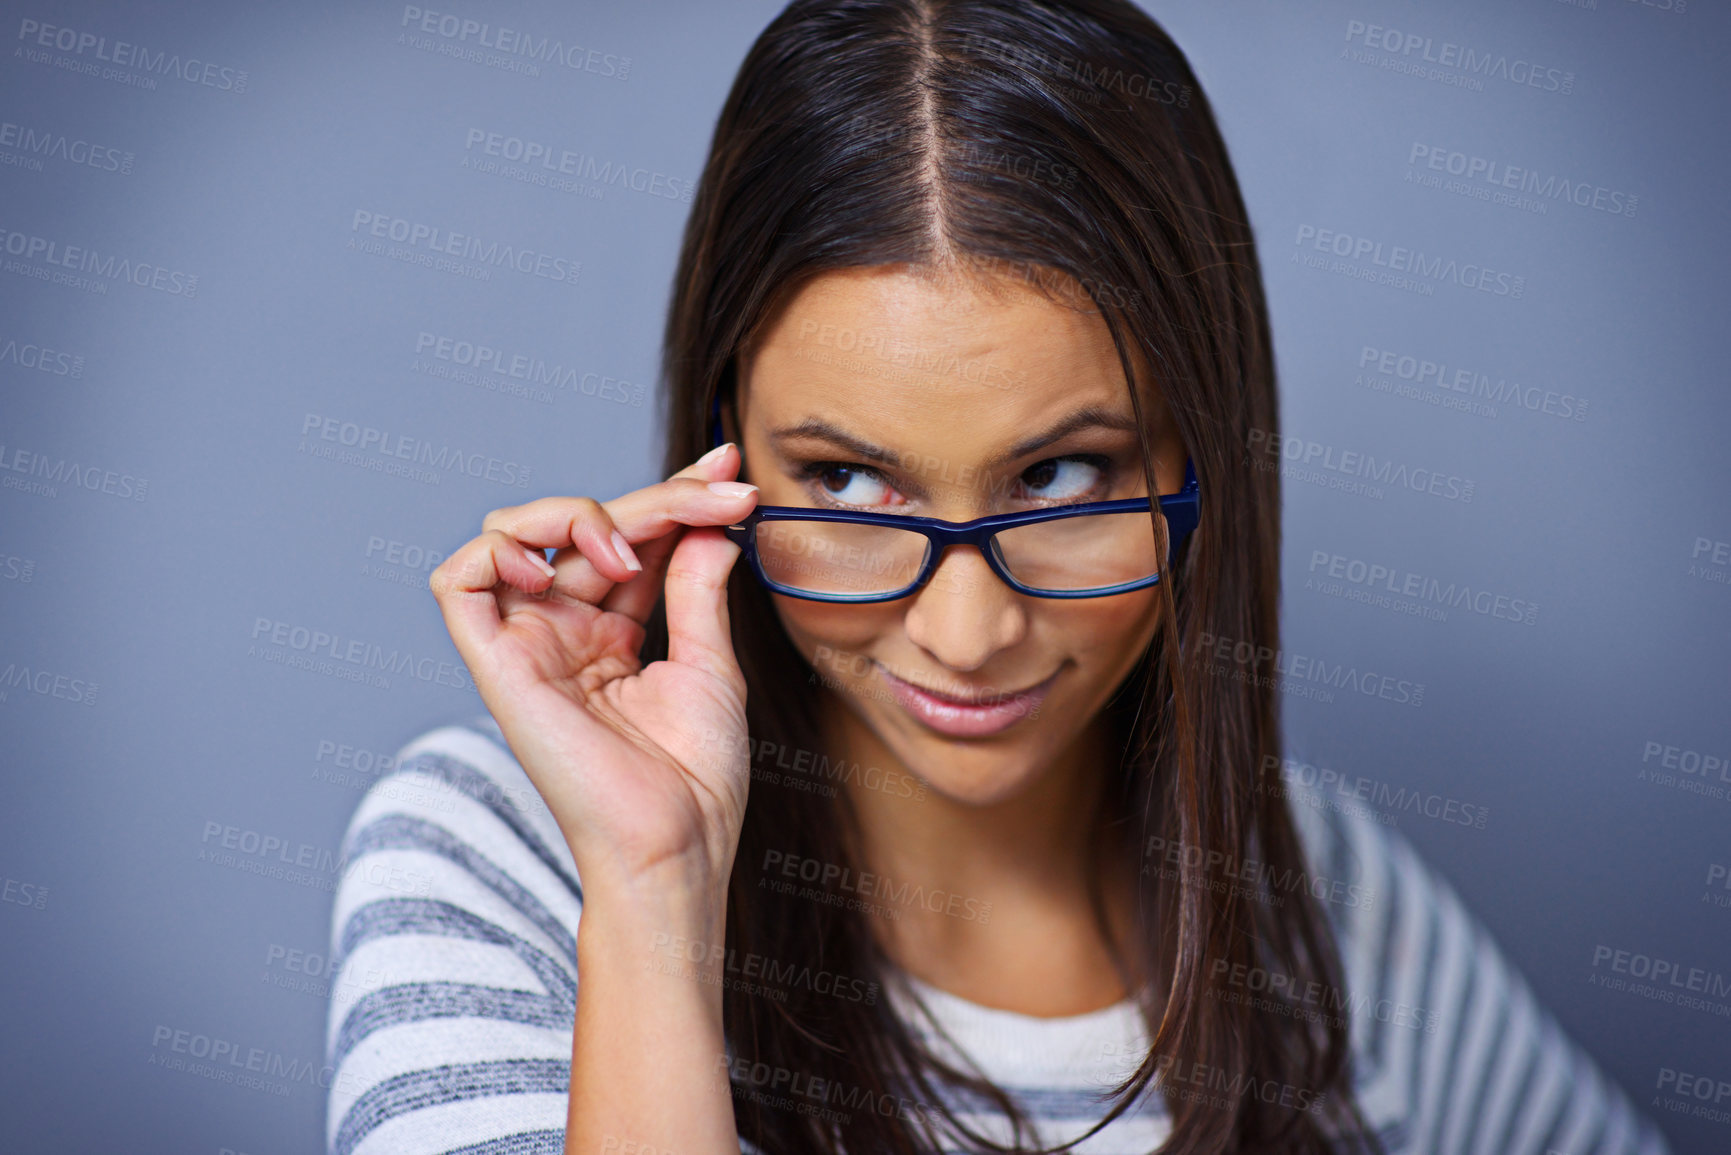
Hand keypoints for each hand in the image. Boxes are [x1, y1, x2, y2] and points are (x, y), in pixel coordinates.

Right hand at [429, 444, 759, 901]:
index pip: (628, 539)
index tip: (731, 471)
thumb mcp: (708, 663)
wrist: (676, 844)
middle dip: (658, 497)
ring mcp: (527, 646)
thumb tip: (710, 521)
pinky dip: (500, 552)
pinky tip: (563, 568)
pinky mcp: (498, 667)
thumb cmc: (694, 778)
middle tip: (724, 493)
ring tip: (633, 549)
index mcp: (608, 634)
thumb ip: (697, 586)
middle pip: (583, 526)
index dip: (674, 495)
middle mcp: (561, 633)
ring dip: (575, 514)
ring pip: (514, 532)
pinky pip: (460, 583)